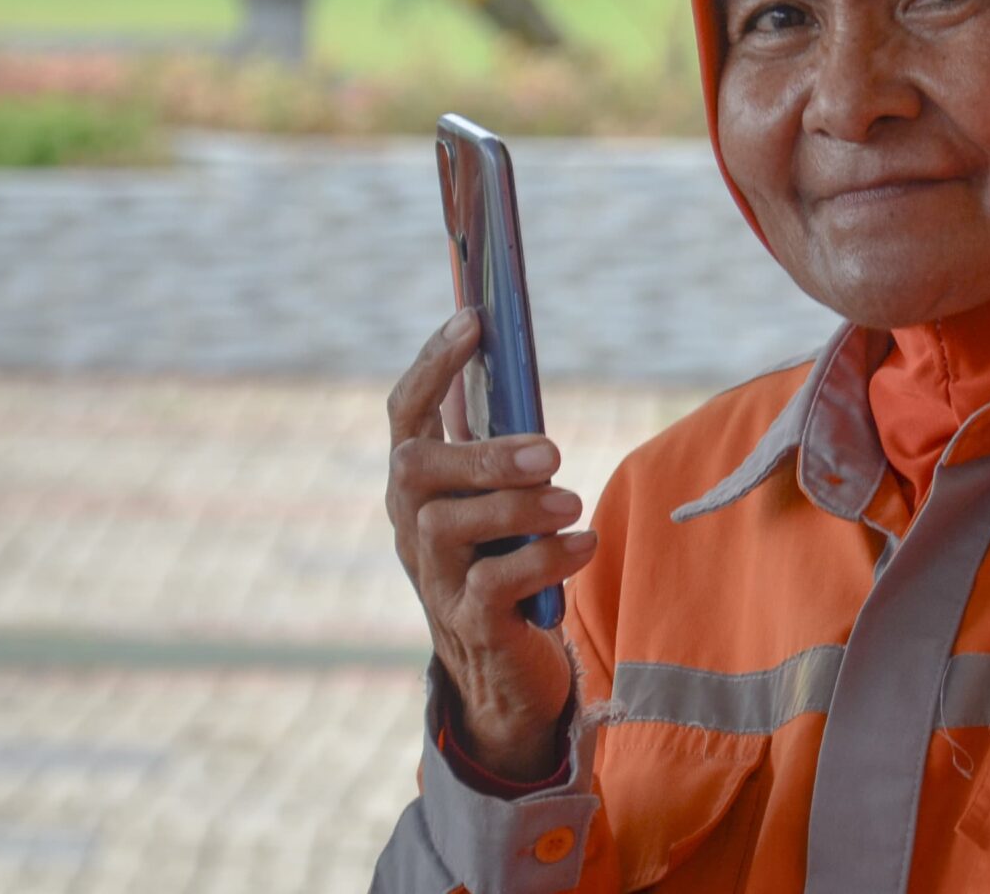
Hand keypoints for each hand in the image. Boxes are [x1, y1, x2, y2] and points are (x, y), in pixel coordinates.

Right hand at [387, 309, 595, 779]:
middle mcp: (412, 525)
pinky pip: (491, 585)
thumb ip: (505, 447)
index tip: (473, 319)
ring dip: (517, 507)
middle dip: (482, 453)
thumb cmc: (510, 561)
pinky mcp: (468, 623)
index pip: (405, 412)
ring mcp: (434, 577)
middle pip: (417, 470)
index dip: (432, 363)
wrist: (506, 670)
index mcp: (419, 484)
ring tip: (572, 501)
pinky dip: (544, 559)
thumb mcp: (503, 498)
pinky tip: (584, 545)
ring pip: (448, 527)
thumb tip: (523, 368)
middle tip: (552, 450)